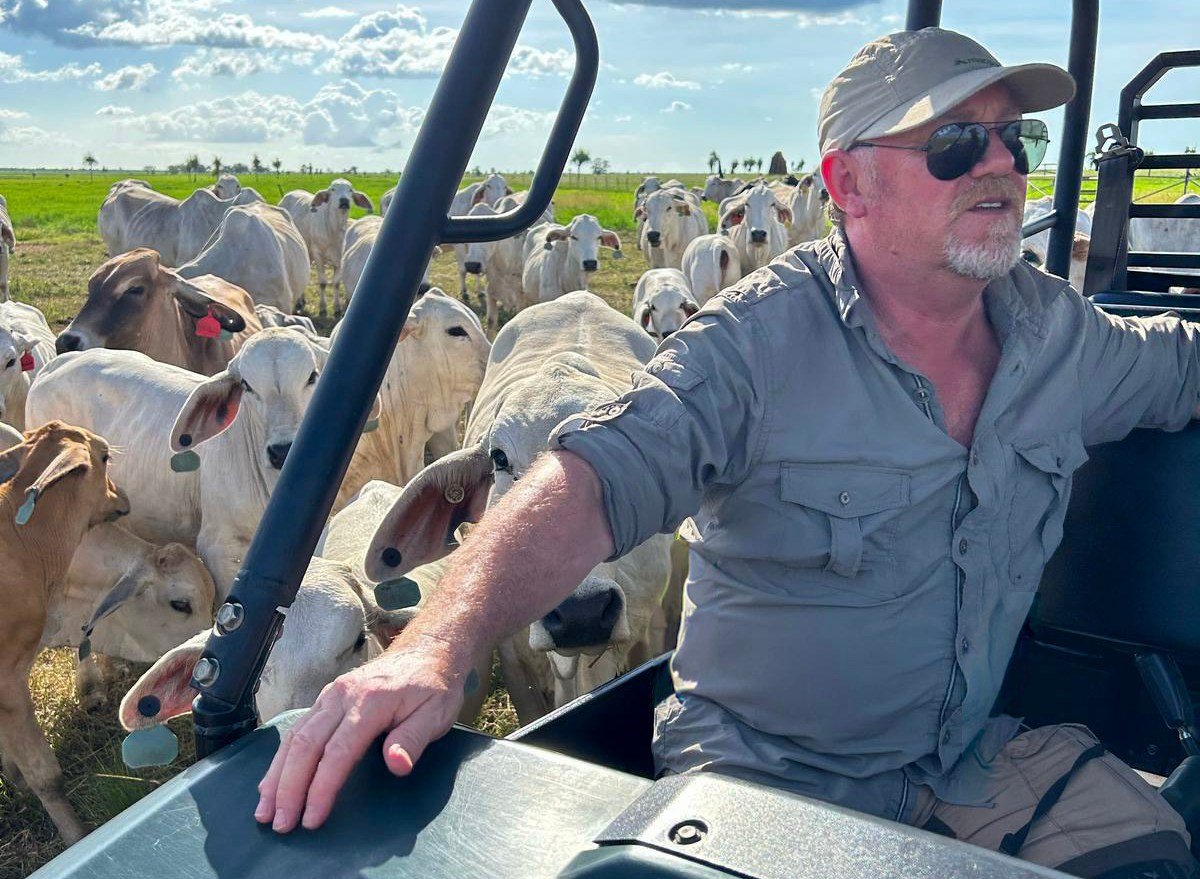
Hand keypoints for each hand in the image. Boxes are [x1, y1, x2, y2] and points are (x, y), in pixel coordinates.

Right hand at [254, 636, 465, 832]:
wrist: (428, 651)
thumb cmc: (434, 686)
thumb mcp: (437, 713)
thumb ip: (414, 739)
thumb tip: (396, 765)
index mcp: (370, 701)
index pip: (338, 751)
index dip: (321, 787)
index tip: (312, 819)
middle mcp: (343, 696)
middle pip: (306, 745)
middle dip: (289, 788)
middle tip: (281, 824)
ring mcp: (331, 695)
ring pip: (294, 736)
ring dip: (277, 776)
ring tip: (265, 811)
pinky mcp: (327, 698)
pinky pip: (298, 728)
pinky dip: (281, 758)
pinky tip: (272, 781)